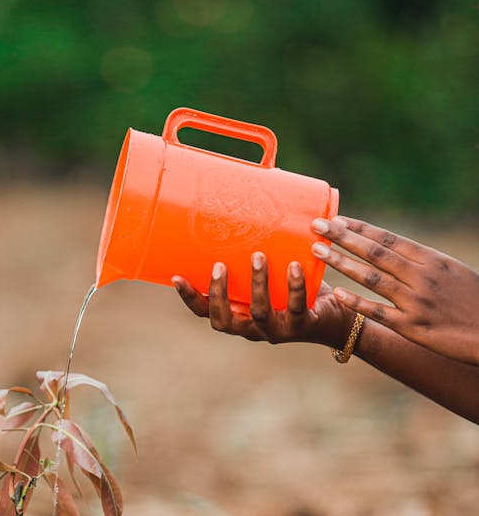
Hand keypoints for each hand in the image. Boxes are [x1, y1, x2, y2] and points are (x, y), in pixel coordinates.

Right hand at [173, 253, 355, 348]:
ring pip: (259, 312)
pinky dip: (295, 286)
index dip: (190, 298)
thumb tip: (255, 186)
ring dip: (257, 284)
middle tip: (220, 265)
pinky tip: (294, 266)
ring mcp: (278, 329)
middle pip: (224, 320)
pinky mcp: (304, 324)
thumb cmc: (300, 286)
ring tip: (258, 256)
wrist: (338, 316)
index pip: (205, 313)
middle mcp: (254, 328)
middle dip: (218, 294)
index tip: (176, 277)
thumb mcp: (275, 266)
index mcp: (240, 316)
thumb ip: (260, 242)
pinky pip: (296, 307)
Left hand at [312, 216, 478, 365]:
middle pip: (375, 252)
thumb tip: (395, 251)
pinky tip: (337, 293)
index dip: (360, 228)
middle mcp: (421, 276)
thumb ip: (423, 262)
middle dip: (342, 237)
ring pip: (372, 277)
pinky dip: (357, 302)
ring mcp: (416, 301)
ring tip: (317, 252)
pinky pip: (379, 312)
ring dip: (342, 263)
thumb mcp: (451, 271)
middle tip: (316, 226)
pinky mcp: (412, 326)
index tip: (337, 219)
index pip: (388, 238)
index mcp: (431, 259)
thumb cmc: (472, 300)